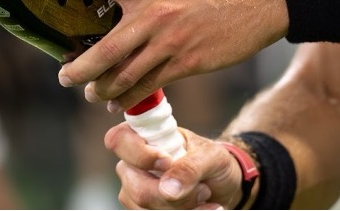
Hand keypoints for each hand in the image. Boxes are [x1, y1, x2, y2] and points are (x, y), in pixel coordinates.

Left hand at [49, 0, 286, 108]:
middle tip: (64, 77)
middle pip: (103, 50)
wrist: (256, 2)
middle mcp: (153, 16)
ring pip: (123, 76)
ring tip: (92, 93)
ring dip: (102, 90)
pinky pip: (148, 88)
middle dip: (78, 70)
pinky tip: (121, 102)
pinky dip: (130, 99)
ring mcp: (168, 43)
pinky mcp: (185, 64)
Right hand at [107, 122, 243, 209]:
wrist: (220, 185)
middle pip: (134, 185)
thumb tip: (167, 188)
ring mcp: (134, 189)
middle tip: (201, 187)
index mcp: (144, 136)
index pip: (119, 139)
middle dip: (171, 193)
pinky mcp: (142, 209)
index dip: (139, 153)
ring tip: (203, 195)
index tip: (168, 161)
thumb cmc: (211, 160)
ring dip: (181, 206)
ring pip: (145, 206)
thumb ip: (190, 167)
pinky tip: (202, 208)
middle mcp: (132, 163)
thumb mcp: (210, 156)